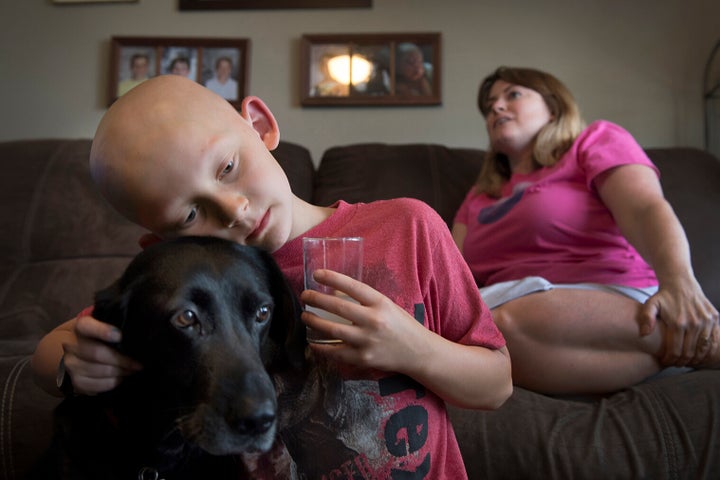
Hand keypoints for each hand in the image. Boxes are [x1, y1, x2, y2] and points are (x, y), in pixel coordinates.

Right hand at [62, 315, 141, 394]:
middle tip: (137, 364)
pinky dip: (112, 382)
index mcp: (81, 326)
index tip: (119, 336)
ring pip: (97, 371)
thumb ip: (116, 324)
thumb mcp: (105, 324)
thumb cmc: (100, 336)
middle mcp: (71, 344)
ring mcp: (71, 363)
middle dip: (121, 360)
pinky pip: (95, 385)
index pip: (87, 326)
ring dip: (119, 372)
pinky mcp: (75, 380)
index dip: (102, 331)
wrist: (80, 351)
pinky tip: (120, 378)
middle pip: (96, 353)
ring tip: (132, 370)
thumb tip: (135, 331)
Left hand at [300, 269, 428, 373]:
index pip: (353, 287)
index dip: (333, 278)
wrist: (418, 352)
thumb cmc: (401, 325)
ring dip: (314, 322)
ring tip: (305, 316)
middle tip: (305, 295)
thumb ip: (364, 301)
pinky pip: (336, 353)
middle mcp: (374, 321)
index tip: (317, 274)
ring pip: (333, 330)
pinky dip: (321, 348)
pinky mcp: (363, 358)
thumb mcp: (387, 306)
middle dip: (317, 299)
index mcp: (381, 303)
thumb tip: (334, 292)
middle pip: (338, 308)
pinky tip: (312, 342)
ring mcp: (367, 341)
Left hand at [639, 279, 718, 365]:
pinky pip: (712, 339)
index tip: (665, 362)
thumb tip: (643, 334)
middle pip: (689, 352)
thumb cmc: (663, 296)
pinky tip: (699, 352)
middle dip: (682, 361)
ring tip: (686, 360)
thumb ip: (646, 318)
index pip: (675, 350)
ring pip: (703, 348)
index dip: (670, 359)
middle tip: (675, 363)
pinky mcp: (714, 317)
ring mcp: (706, 320)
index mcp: (678, 322)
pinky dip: (706, 348)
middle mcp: (694, 323)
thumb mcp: (650, 304)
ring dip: (695, 357)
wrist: (680, 282)